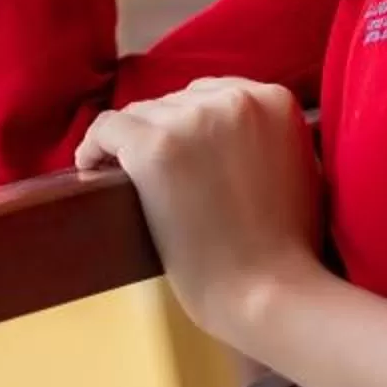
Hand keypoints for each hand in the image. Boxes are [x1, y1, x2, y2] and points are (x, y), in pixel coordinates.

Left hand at [76, 77, 326, 354]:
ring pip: (140, 115)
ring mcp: (191, 120)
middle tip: (160, 179)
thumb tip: (219, 129)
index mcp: (274, 100)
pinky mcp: (154, 146)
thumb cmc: (286, 248)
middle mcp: (234, 99)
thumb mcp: (295, 167)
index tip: (180, 153)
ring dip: (134, 145)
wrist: (270, 292)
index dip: (189, 125)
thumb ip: (263, 135)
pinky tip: (90, 169)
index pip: (210, 94)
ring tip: (130, 180)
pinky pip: (106, 129)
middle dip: (165, 135)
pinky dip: (93, 149)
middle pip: (173, 102)